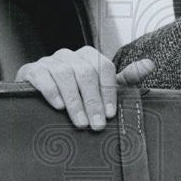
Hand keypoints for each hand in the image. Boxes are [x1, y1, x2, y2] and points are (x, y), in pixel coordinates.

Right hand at [15, 46, 154, 129]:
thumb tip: (149, 65)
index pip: (104, 67)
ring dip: (75, 100)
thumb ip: (125, 80)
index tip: (110, 114)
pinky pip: (42, 76)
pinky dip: (51, 91)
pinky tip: (58, 107)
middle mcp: (69, 55)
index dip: (108, 91)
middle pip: (85, 71)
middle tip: (96, 125)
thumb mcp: (102, 89)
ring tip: (80, 122)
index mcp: (89, 57)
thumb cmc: (77, 95)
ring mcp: (49, 61)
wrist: (40, 100)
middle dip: (92, 101)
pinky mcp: (31, 70)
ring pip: (64, 73)